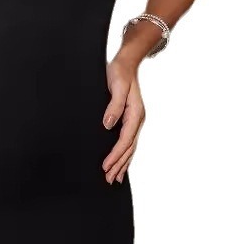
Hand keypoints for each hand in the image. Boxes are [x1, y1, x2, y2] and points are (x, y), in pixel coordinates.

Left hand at [102, 57, 144, 182]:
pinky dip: (124, 154)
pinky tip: (120, 162)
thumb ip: (113, 106)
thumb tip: (108, 124)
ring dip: (123, 163)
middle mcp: (138, 120)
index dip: (115, 155)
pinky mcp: (130, 120)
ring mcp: (135, 121)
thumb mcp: (116, 87)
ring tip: (115, 178)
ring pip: (130, 147)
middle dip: (119, 165)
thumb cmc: (120, 73)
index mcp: (136, 114)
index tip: (105, 167)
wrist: (126, 63)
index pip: (125, 140)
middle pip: (129, 148)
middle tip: (108, 180)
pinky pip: (128, 141)